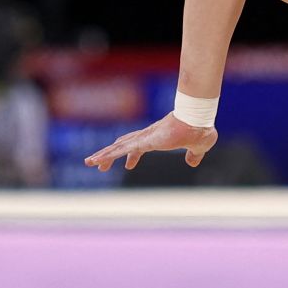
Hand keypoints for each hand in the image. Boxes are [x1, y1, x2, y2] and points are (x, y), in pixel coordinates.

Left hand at [84, 112, 217, 172]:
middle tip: (99, 164)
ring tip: (89, 162)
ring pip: (119, 147)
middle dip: (111, 154)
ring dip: (104, 155)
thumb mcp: (198, 146)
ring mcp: (144, 138)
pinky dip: (108, 155)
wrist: (196, 122)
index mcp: (158, 137)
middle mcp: (148, 135)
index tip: (129, 166)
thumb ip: (194, 154)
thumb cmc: (198, 129)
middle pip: (124, 145)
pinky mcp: (143, 141)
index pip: (140, 145)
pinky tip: (96, 161)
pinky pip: (121, 150)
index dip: (132, 155)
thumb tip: (193, 161)